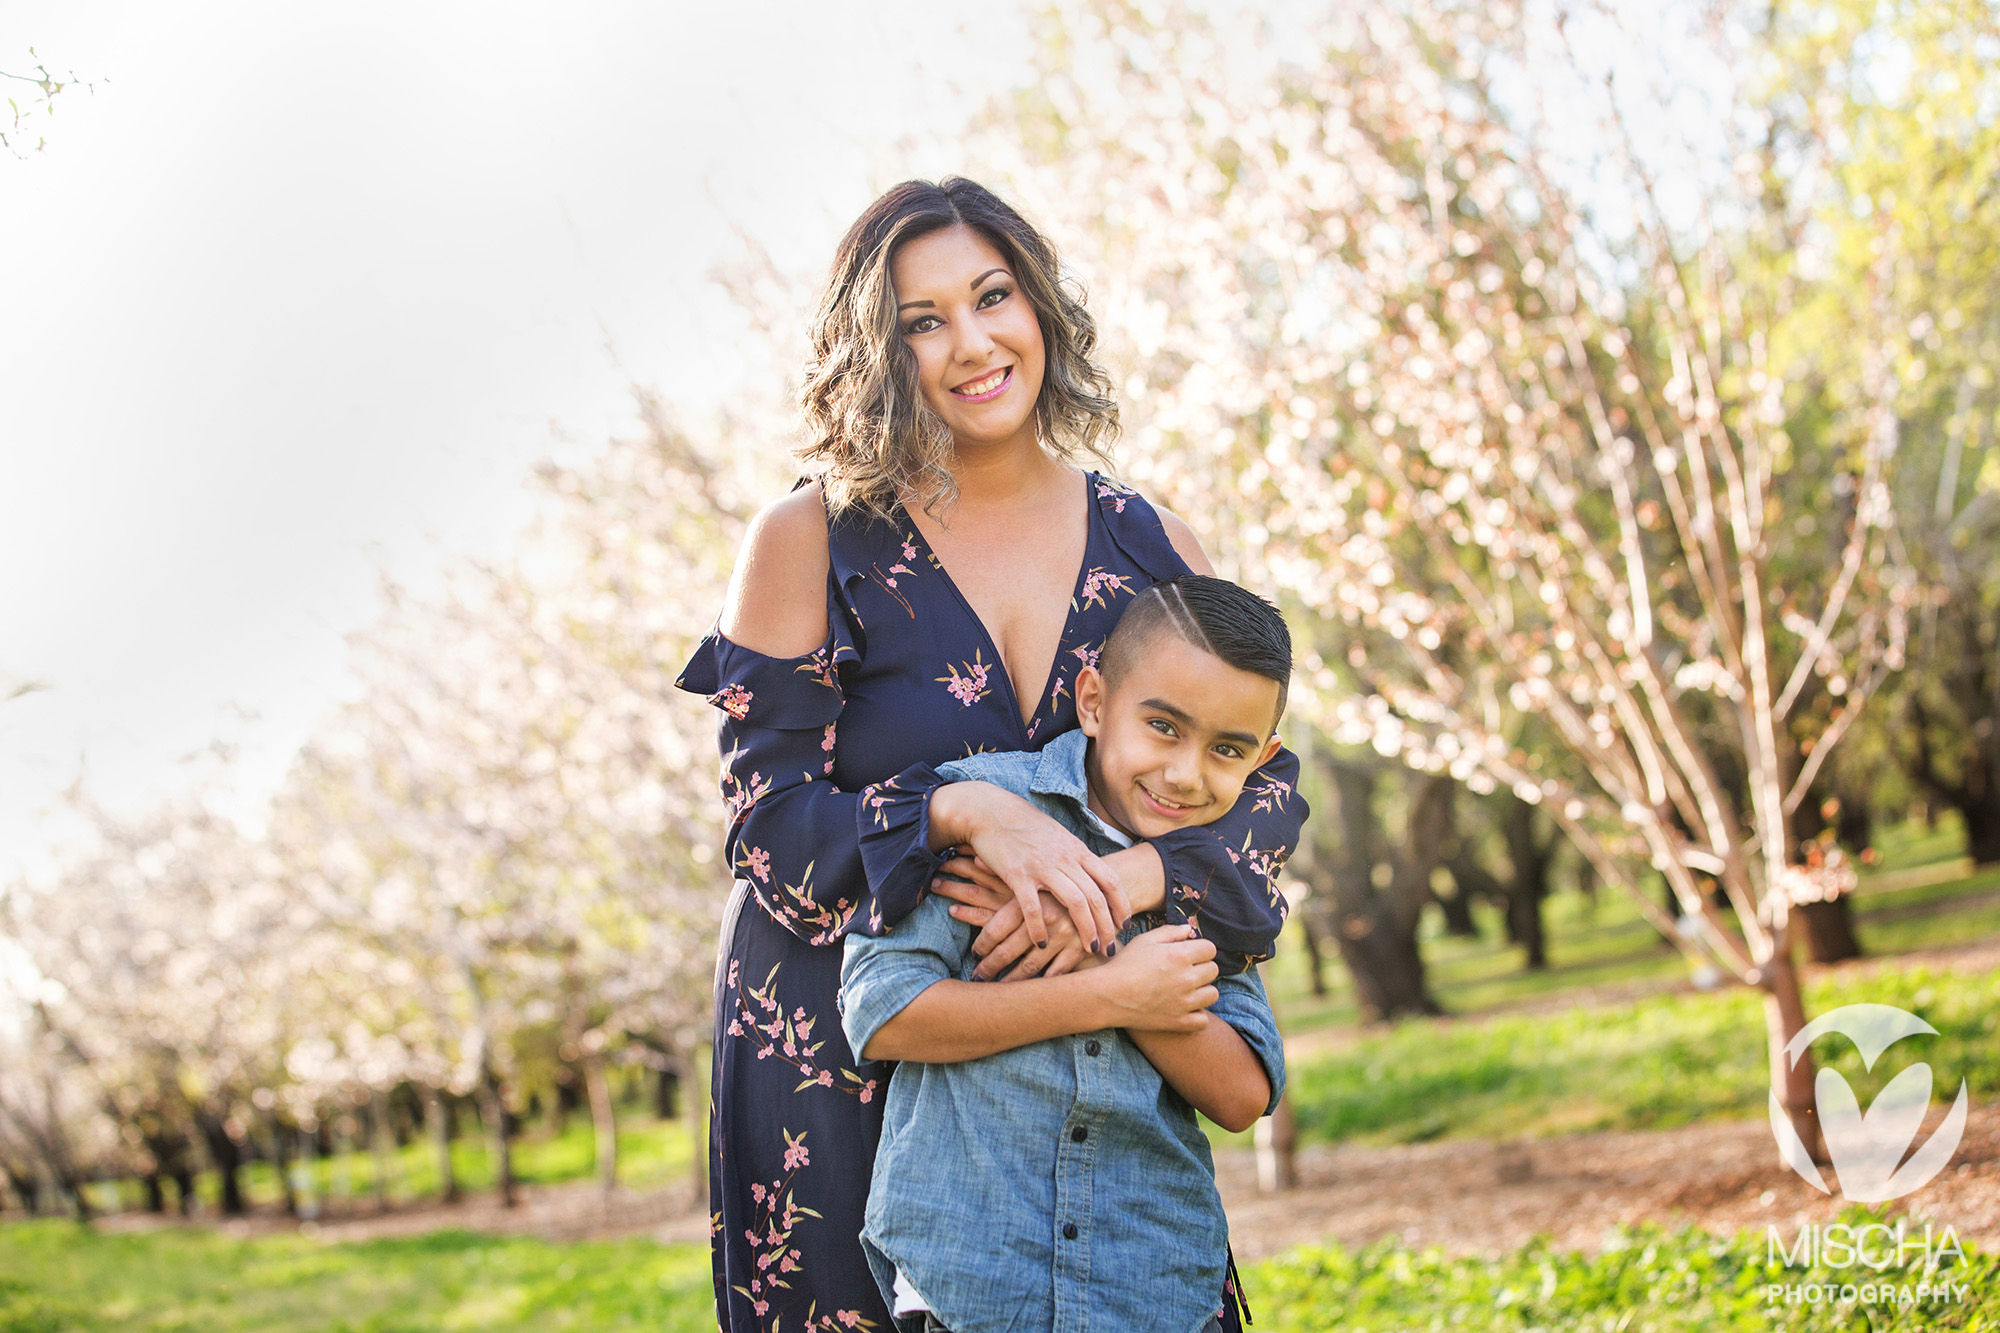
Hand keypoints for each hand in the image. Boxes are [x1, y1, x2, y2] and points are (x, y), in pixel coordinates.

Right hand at [927, 784, 1128, 953]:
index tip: (1124, 924)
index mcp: (1076, 849)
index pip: (1110, 879)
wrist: (990, 811)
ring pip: (1074, 902)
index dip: (1121, 904)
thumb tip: (1093, 875)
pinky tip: (1042, 943)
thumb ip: (1076, 856)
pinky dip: (1039, 928)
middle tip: (1110, 948)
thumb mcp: (1058, 836)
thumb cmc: (1025, 825)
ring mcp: (1042, 866)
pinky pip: (1033, 908)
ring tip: (1090, 950)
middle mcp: (1064, 858)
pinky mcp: (1017, 874)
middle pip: (1096, 896)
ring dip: (1085, 929)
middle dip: (1107, 926)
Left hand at [934, 871, 1090, 980]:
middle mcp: (1045, 917)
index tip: (973, 955)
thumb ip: (1005, 870)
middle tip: (975, 976)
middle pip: (1006, 950)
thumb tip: (974, 863)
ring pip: (1029, 967)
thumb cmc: (1069, 874)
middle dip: (988, 966)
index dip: (981, 944)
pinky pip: (1055, 972)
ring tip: (995, 988)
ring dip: (1009, 979)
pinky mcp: (1080, 948)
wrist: (1118, 879)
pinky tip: (1029, 991)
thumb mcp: (1037, 866)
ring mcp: (1063, 935)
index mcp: (1031, 895)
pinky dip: (1042, 982)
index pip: (994, 926)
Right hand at [1086, 923, 1217, 1032]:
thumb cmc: (1124, 965)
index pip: (1210, 949)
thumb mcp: (1144, 941)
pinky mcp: (1178, 1022)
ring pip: (1213, 994)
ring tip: (1188, 989)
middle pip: (1213, 970)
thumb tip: (1188, 930)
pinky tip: (1184, 1007)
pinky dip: (1197, 1014)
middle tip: (1186, 970)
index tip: (1190, 953)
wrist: (1107, 996)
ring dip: (1203, 990)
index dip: (1201, 949)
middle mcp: (1186, 978)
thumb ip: (1170, 932)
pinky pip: (1203, 1020)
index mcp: (1180, 955)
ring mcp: (1184, 1002)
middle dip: (1202, 967)